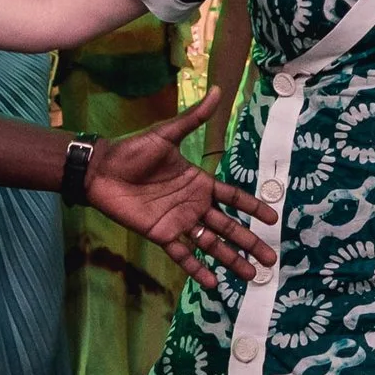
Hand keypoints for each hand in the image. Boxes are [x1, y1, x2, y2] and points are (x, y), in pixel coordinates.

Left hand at [85, 87, 278, 289]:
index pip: (233, 198)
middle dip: (250, 242)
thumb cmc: (133, 150)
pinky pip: (183, 254)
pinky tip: (213, 284)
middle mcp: (193, 204)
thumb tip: (216, 90)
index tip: (273, 219)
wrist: (101, 170)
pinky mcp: (161, 234)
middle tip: (272, 258)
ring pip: (211, 244)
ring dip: (231, 260)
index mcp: (199, 182)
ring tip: (251, 275)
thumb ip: (193, 118)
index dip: (253, 207)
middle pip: (228, 227)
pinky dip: (197, 269)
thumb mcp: (166, 134)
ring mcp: (179, 221)